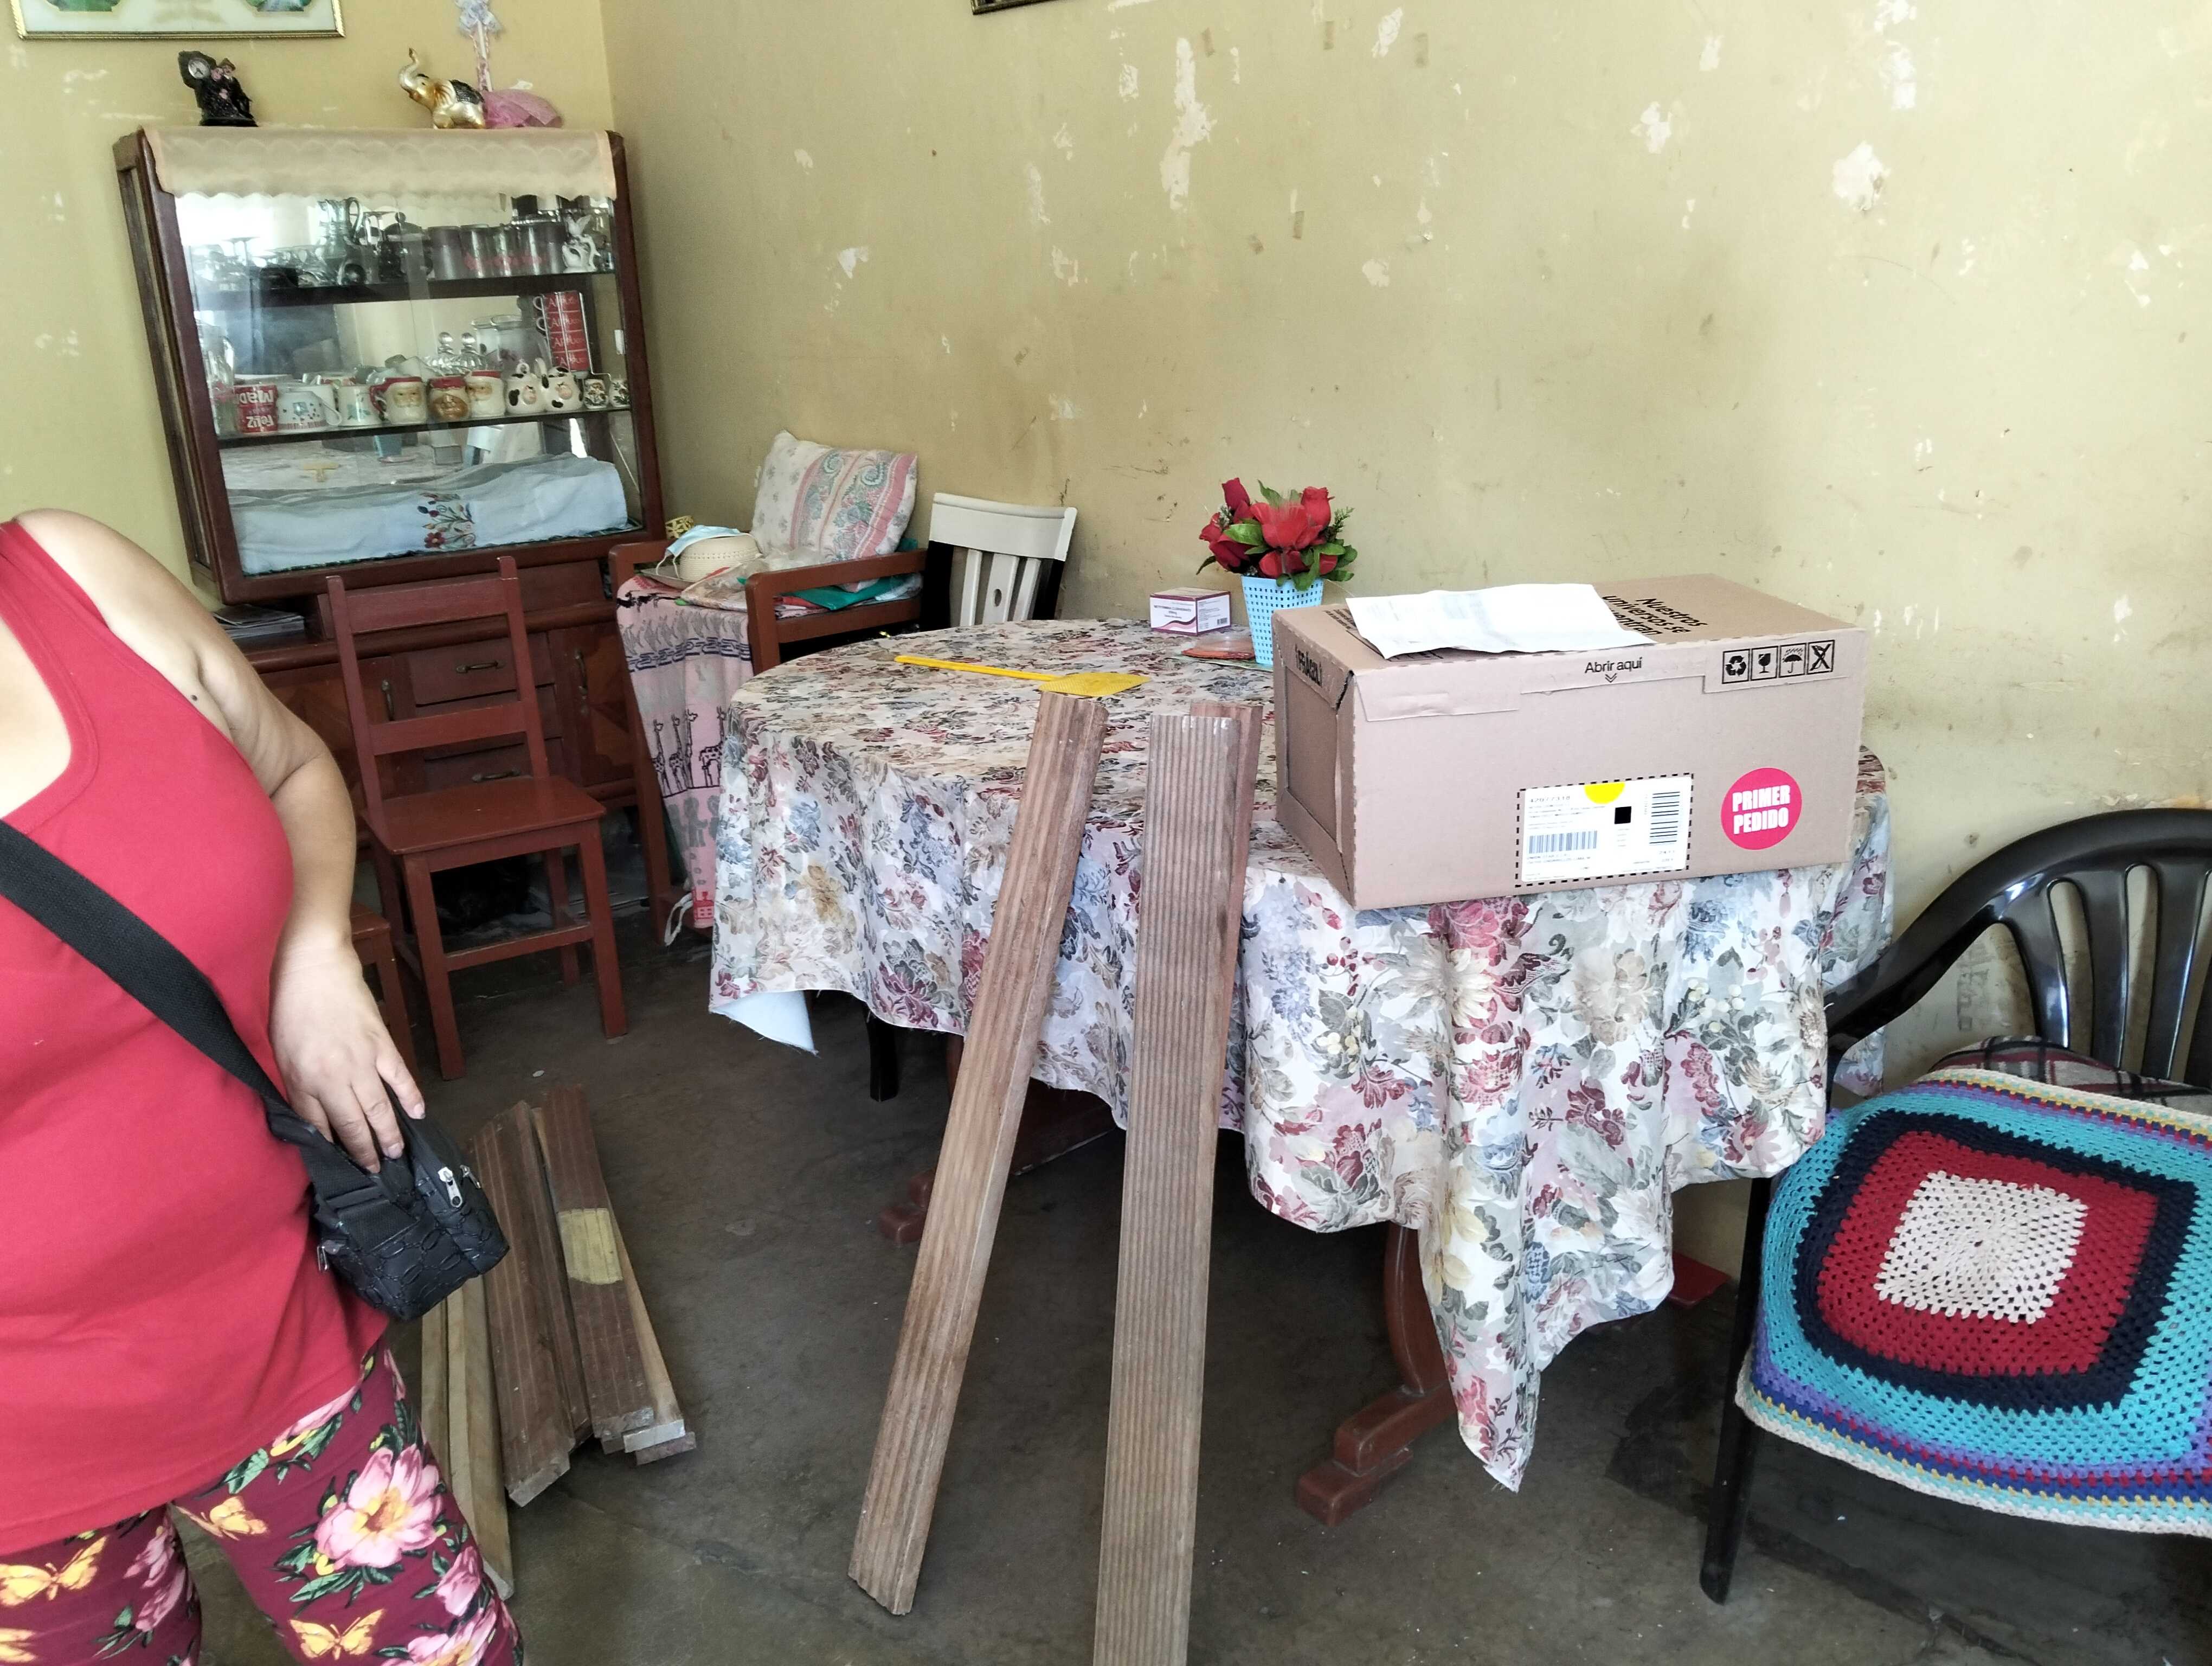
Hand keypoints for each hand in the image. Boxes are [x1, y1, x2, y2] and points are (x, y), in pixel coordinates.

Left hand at [267, 937, 424, 1171]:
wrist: (315, 968)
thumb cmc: (290, 1010)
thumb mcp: (282, 1053)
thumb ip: (299, 1088)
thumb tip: (315, 1118)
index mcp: (306, 1079)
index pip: (320, 1124)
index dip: (332, 1146)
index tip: (341, 1163)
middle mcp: (335, 1076)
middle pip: (353, 1123)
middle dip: (364, 1150)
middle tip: (375, 1170)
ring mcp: (363, 1060)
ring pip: (379, 1107)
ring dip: (388, 1133)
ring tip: (396, 1153)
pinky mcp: (382, 1044)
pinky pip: (400, 1077)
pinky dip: (411, 1096)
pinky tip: (418, 1113)